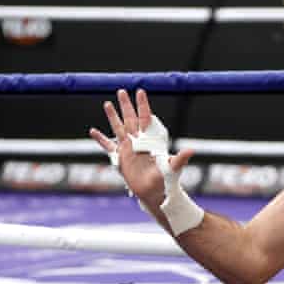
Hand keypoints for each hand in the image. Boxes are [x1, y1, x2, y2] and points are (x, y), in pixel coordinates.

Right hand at [89, 89, 194, 207]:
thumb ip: (180, 158)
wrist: (155, 192)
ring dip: (113, 116)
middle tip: (121, 91)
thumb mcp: (173, 167)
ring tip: (107, 103)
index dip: (143, 105)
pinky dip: (100, 139)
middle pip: (130, 118)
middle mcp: (138, 141)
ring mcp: (128, 148)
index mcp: (150, 140)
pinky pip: (107, 146)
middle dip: (126, 105)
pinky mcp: (120, 157)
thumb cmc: (166, 179)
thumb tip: (191, 151)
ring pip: (118, 127)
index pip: (145, 117)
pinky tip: (92, 130)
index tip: (140, 91)